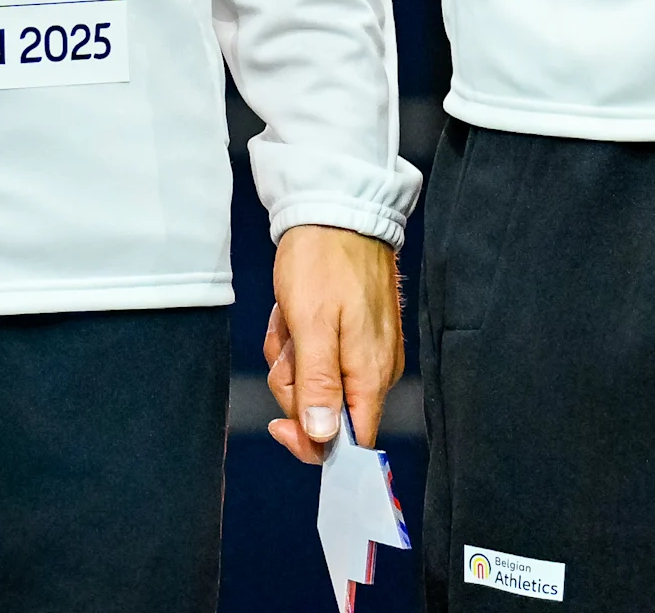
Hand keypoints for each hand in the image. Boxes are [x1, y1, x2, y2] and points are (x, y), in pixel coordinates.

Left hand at [262, 223, 403, 462]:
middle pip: (325, 414)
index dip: (314, 444)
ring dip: (291, 357)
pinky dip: (298, 340)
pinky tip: (294, 313)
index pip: (352, 443)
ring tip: (291, 320)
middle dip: (294, 385)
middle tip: (288, 346)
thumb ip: (319, 384)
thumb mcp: (311, 324)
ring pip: (314, 383)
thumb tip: (323, 437)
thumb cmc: (324, 262)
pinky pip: (317, 356)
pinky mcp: (353, 334)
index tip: (280, 424)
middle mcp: (374, 369)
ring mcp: (364, 351)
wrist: (336, 211)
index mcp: (370, 374)